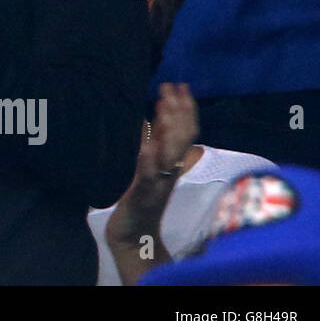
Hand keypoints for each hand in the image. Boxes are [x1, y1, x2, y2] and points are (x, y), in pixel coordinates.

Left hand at [105, 83, 198, 249]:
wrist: (134, 235)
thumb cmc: (140, 199)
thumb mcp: (145, 167)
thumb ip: (148, 144)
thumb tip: (147, 118)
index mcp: (171, 164)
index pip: (185, 132)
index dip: (184, 109)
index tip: (179, 85)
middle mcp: (170, 172)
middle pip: (183, 140)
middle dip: (179, 112)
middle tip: (173, 87)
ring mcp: (158, 184)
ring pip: (170, 156)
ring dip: (169, 132)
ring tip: (165, 109)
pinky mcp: (143, 196)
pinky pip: (148, 177)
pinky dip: (149, 161)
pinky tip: (147, 146)